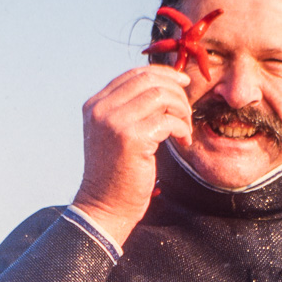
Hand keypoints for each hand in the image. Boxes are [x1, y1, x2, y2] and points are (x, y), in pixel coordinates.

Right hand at [73, 65, 191, 246]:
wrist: (105, 207)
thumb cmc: (116, 175)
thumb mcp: (115, 134)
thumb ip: (128, 110)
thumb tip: (163, 86)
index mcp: (95, 105)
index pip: (134, 74)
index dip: (163, 74)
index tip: (183, 82)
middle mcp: (101, 109)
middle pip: (149, 80)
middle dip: (176, 91)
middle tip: (187, 111)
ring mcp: (114, 122)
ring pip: (161, 95)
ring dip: (181, 109)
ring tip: (184, 128)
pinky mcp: (131, 138)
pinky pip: (168, 120)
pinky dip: (182, 127)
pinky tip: (182, 140)